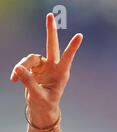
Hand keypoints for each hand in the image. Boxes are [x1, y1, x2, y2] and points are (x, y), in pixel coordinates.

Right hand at [10, 13, 82, 127]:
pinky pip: (23, 64)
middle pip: (51, 45)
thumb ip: (29, 82)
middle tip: (50, 15)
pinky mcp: (35, 67)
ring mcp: (44, 65)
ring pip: (30, 58)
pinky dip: (18, 71)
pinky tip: (13, 80)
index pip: (67, 58)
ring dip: (21, 66)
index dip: (72, 47)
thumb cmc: (45, 104)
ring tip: (15, 79)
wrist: (41, 108)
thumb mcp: (38, 96)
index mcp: (61, 74)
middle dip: (50, 30)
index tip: (80, 36)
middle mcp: (54, 67)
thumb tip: (18, 68)